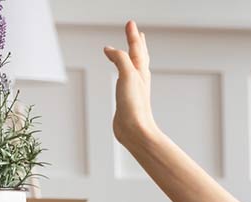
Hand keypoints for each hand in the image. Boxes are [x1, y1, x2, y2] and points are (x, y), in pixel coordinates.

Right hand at [103, 21, 158, 145]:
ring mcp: (133, 89)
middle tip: (136, 33)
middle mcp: (139, 79)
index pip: (137, 48)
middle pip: (139, 56)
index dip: (132, 35)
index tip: (131, 23)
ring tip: (130, 51)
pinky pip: (124, 79)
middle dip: (137, 43)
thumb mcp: (128, 75)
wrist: (135, 131)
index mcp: (141, 72)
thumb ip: (120, 58)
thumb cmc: (135, 105)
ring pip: (133, 67)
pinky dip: (122, 71)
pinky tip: (121, 76)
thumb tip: (109, 50)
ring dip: (131, 56)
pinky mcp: (126, 98)